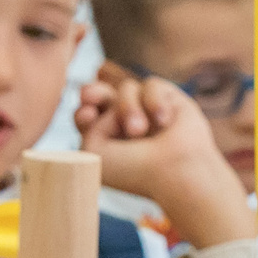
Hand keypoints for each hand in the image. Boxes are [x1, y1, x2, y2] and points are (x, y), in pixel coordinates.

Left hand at [75, 61, 255, 249]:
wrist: (175, 172)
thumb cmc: (134, 169)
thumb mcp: (92, 149)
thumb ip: (83, 119)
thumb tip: (111, 98)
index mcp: (108, 142)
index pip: (88, 116)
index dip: (82, 113)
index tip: (86, 117)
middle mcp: (128, 126)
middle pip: (103, 93)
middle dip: (94, 93)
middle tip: (90, 96)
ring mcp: (150, 113)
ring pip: (127, 88)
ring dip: (128, 108)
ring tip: (138, 131)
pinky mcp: (172, 101)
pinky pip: (151, 85)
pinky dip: (154, 102)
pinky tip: (165, 122)